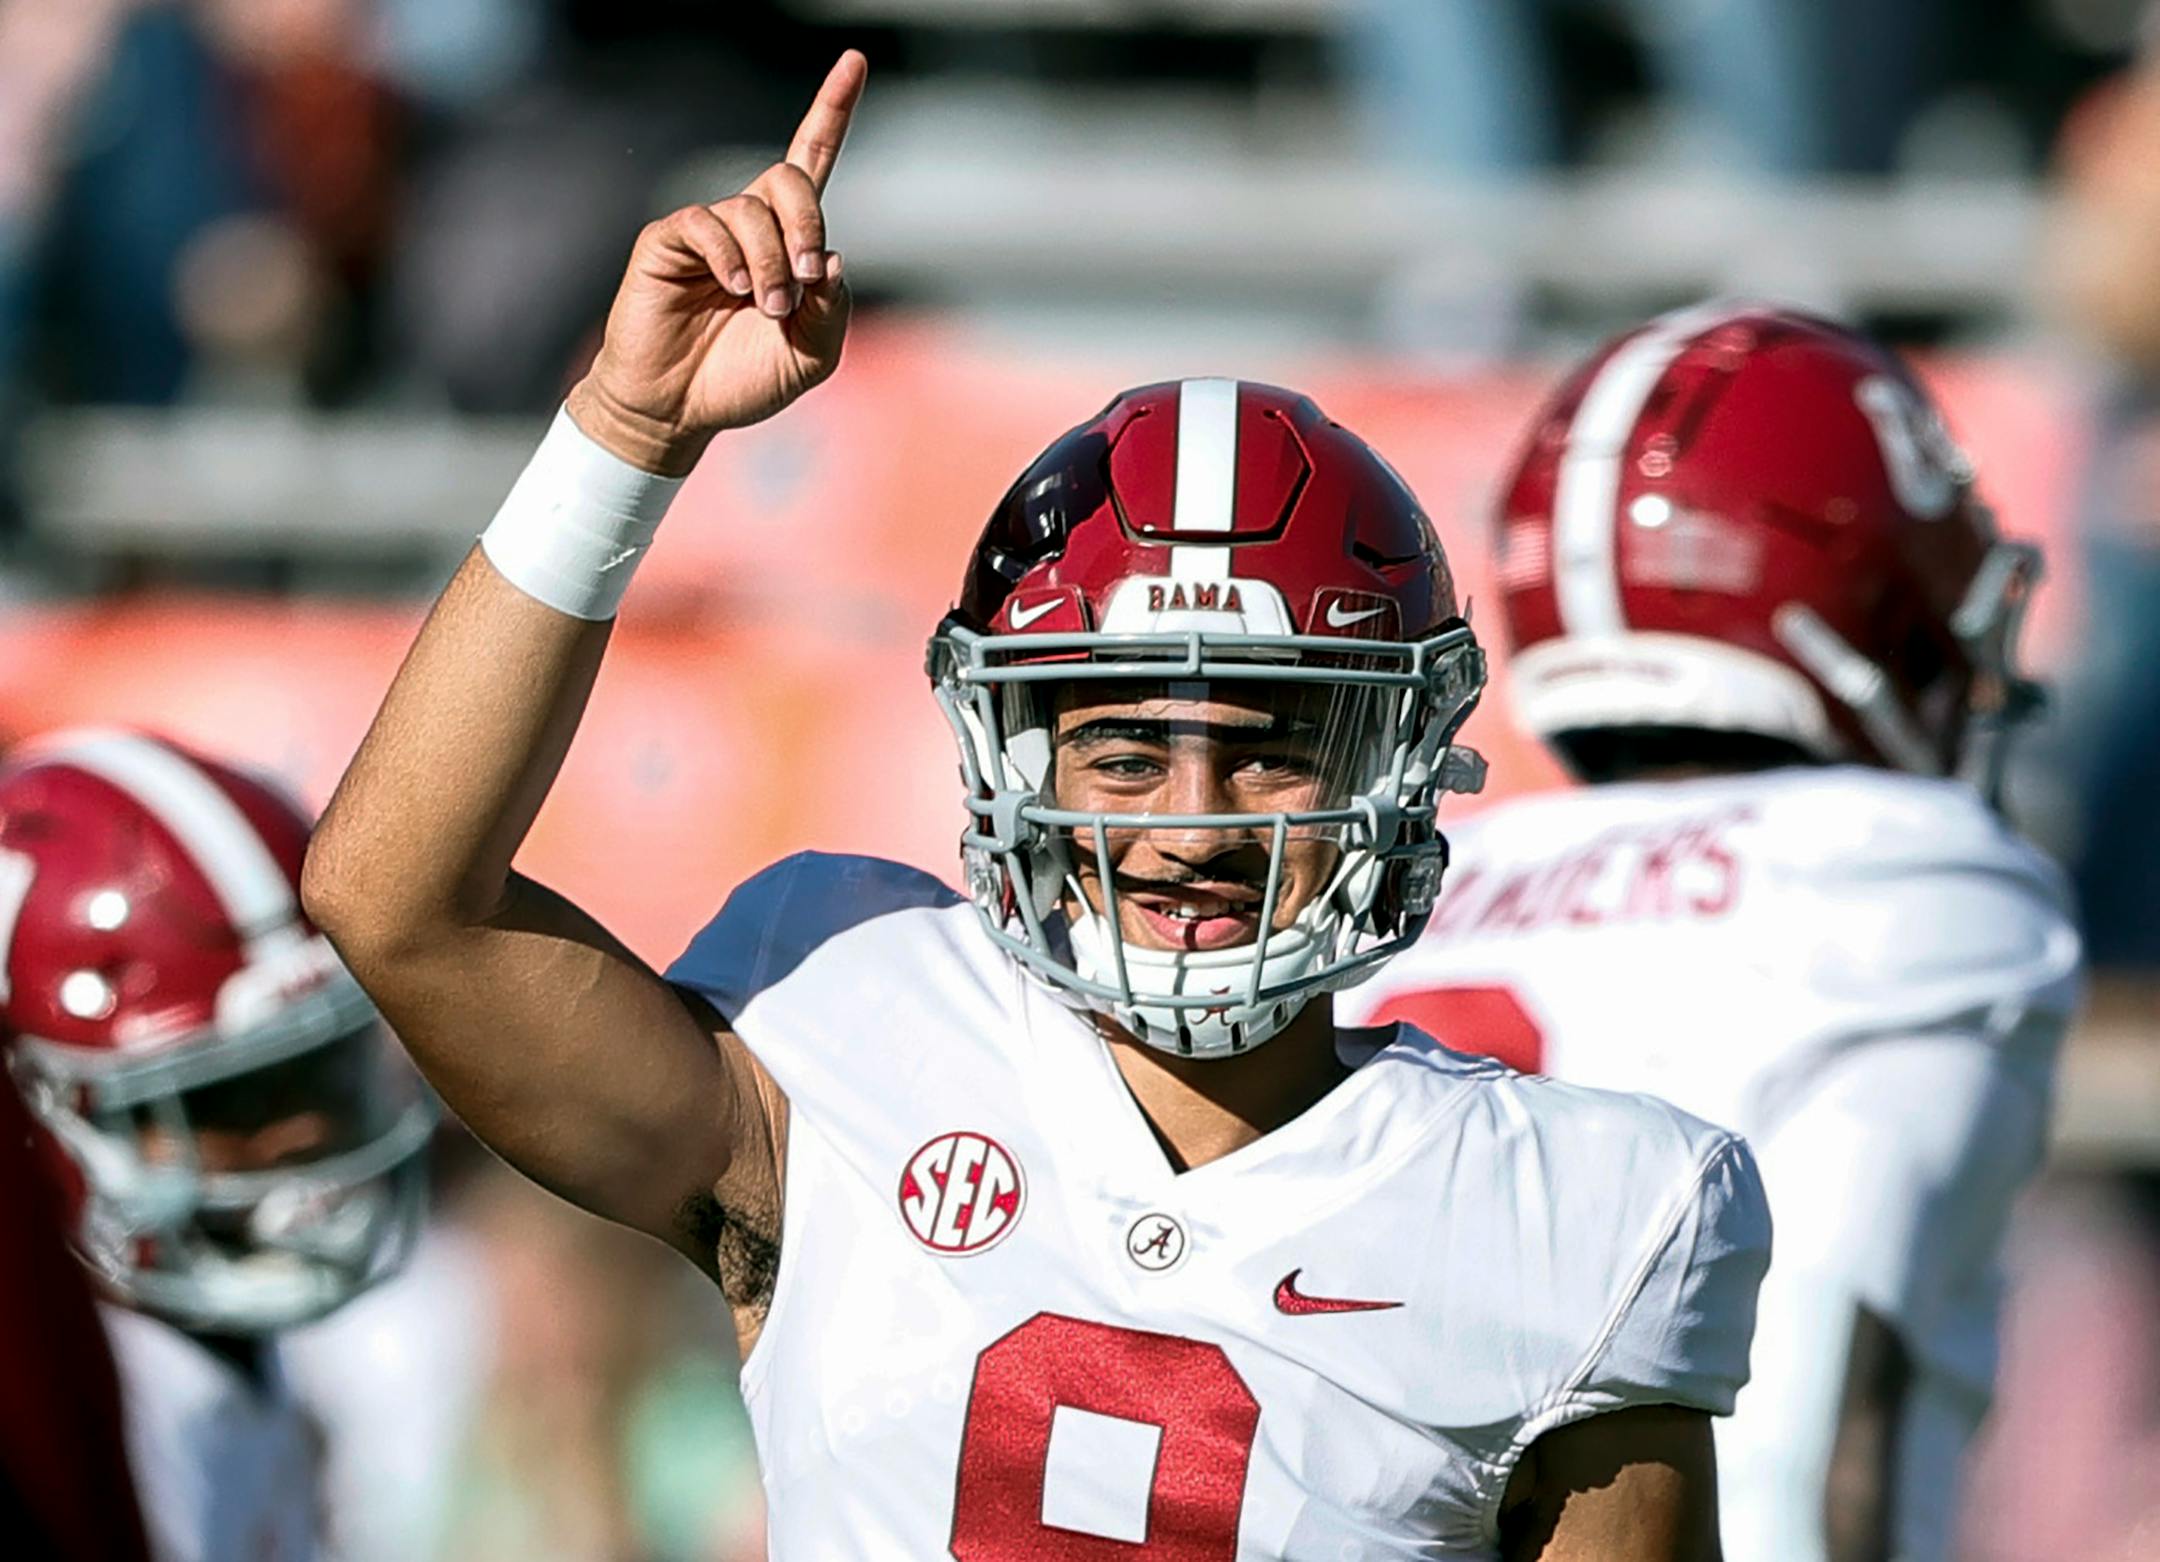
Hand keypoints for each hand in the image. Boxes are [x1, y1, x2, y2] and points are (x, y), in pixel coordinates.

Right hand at [567, 50, 866, 474]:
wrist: (680, 411)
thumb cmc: (742, 380)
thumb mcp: (810, 357)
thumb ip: (833, 311)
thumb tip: (831, 257)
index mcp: (788, 242)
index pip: (813, 162)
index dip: (833, 112)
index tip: (854, 62)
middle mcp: (748, 224)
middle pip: (790, 177)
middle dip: (807, 221)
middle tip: (803, 277)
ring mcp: (707, 231)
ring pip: (752, 209)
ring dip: (770, 262)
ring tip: (764, 308)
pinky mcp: (668, 242)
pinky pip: (705, 223)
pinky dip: (729, 256)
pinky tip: (732, 288)